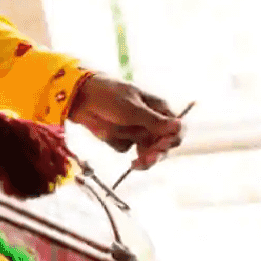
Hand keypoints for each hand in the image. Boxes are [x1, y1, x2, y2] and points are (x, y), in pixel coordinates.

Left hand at [67, 73, 184, 169]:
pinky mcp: (120, 137)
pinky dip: (117, 143)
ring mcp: (135, 130)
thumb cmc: (110, 96)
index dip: (172, 140)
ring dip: (142, 157)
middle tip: (148, 160)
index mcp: (158, 110)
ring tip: (135, 164)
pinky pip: (124, 147)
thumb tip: (179, 126)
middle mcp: (150, 122)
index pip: (175, 129)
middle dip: (157, 154)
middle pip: (162, 144)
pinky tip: (108, 134)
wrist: (81, 97)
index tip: (163, 146)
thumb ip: (154, 121)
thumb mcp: (132, 109)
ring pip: (145, 151)